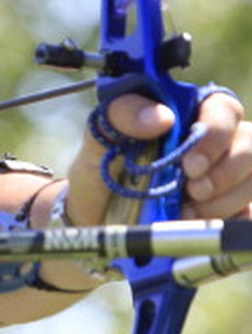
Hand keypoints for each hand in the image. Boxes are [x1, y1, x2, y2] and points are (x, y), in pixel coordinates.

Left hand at [66, 92, 251, 223]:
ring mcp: (226, 178)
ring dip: (222, 201)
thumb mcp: (101, 138)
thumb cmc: (103, 169)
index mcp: (189, 116)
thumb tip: (162, 117)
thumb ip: (123, 116)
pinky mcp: (230, 211)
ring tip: (184, 212)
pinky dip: (227, 222)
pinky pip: (249, 216)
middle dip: (225, 173)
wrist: (96, 215)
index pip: (224, 109)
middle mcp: (216, 144)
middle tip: (193, 190)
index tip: (191, 163)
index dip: (216, 133)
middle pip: (250, 146)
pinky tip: (195, 224)